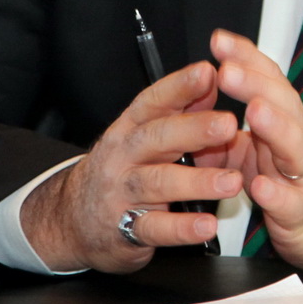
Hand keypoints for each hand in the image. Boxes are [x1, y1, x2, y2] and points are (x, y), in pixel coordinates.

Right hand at [20, 62, 242, 272]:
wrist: (71, 219)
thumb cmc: (120, 171)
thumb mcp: (143, 137)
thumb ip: (180, 111)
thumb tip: (211, 82)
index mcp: (130, 128)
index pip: (153, 101)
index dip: (180, 86)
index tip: (207, 73)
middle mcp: (123, 156)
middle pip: (157, 138)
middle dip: (194, 129)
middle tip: (229, 125)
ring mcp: (122, 193)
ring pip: (159, 183)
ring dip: (198, 182)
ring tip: (232, 181)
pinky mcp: (125, 231)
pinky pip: (155, 228)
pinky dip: (182, 229)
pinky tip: (207, 226)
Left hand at [211, 29, 302, 271]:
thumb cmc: (292, 181)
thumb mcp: (256, 151)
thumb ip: (224, 129)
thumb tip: (191, 100)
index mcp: (284, 122)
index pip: (269, 82)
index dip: (246, 59)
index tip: (219, 41)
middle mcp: (298, 143)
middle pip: (284, 106)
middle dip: (256, 85)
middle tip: (227, 71)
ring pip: (295, 149)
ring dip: (276, 128)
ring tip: (254, 112)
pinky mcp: (302, 217)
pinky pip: (292, 205)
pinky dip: (277, 195)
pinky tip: (259, 186)